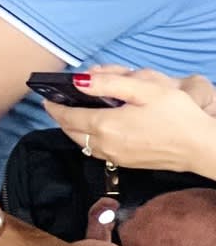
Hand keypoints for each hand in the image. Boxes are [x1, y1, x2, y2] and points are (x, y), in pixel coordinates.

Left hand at [45, 70, 215, 174]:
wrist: (203, 149)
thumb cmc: (177, 116)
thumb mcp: (145, 89)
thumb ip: (109, 83)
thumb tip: (78, 81)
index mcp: (106, 126)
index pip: (67, 118)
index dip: (53, 107)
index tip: (46, 96)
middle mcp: (107, 146)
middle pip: (72, 133)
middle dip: (61, 118)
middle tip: (57, 103)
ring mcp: (118, 158)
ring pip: (83, 144)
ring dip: (74, 129)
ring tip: (75, 112)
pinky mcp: (129, 164)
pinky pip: (98, 151)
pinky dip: (89, 139)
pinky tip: (97, 127)